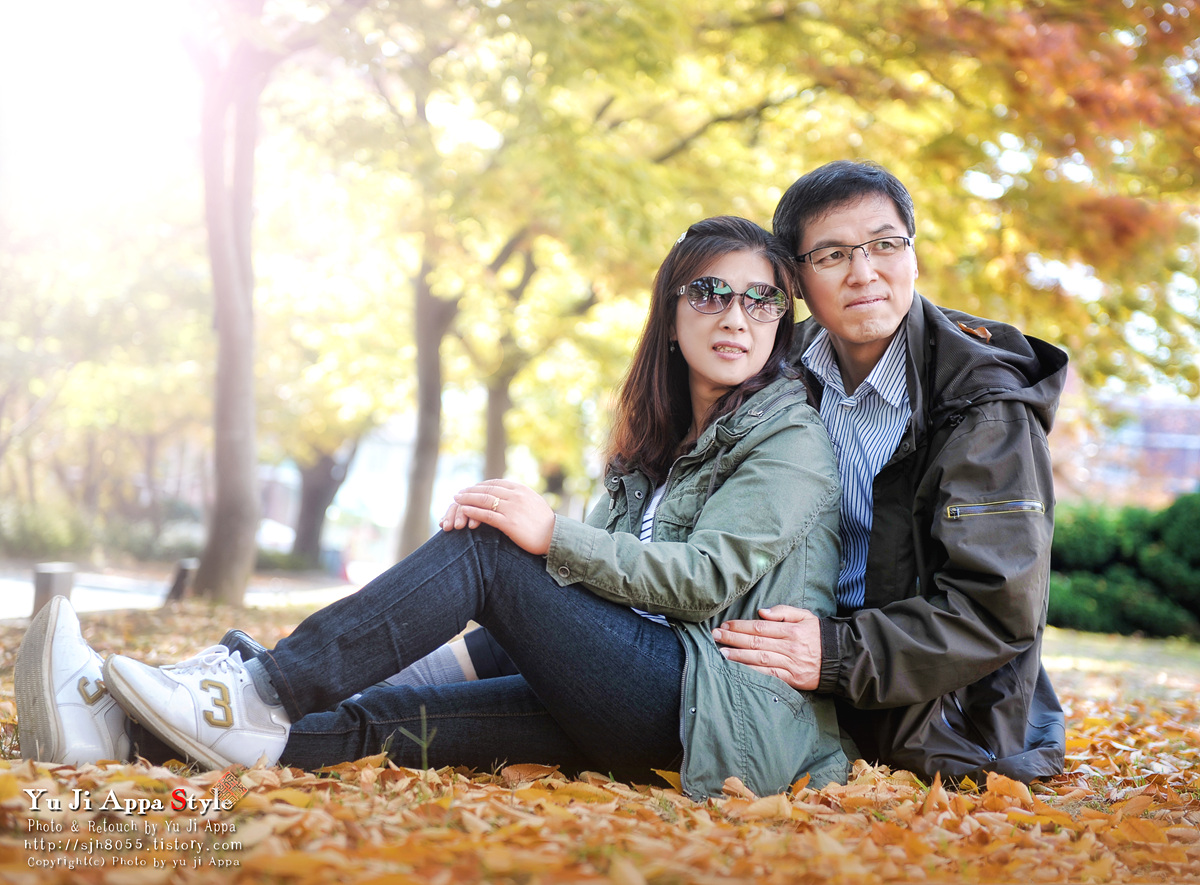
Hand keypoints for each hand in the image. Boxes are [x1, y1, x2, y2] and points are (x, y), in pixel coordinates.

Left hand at [440, 478, 555, 555]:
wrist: (555, 537)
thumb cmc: (545, 524)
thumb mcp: (534, 503)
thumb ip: (520, 497)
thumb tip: (509, 494)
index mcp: (521, 489)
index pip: (496, 483)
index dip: (481, 485)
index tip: (471, 488)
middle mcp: (516, 496)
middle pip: (487, 489)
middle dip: (470, 491)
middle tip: (458, 493)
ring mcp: (512, 509)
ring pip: (484, 500)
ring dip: (468, 499)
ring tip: (457, 500)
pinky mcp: (509, 523)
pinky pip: (487, 515)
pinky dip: (473, 511)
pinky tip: (464, 511)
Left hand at [711, 605, 821, 690]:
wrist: (841, 658)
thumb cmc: (819, 635)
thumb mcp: (805, 616)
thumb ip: (784, 611)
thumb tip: (762, 612)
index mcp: (791, 630)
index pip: (760, 627)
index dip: (740, 626)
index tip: (725, 624)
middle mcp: (789, 647)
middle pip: (755, 642)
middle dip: (733, 638)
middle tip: (715, 636)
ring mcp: (790, 664)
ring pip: (759, 659)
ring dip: (738, 656)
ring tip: (721, 653)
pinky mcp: (792, 679)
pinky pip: (769, 675)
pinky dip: (753, 672)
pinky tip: (739, 669)